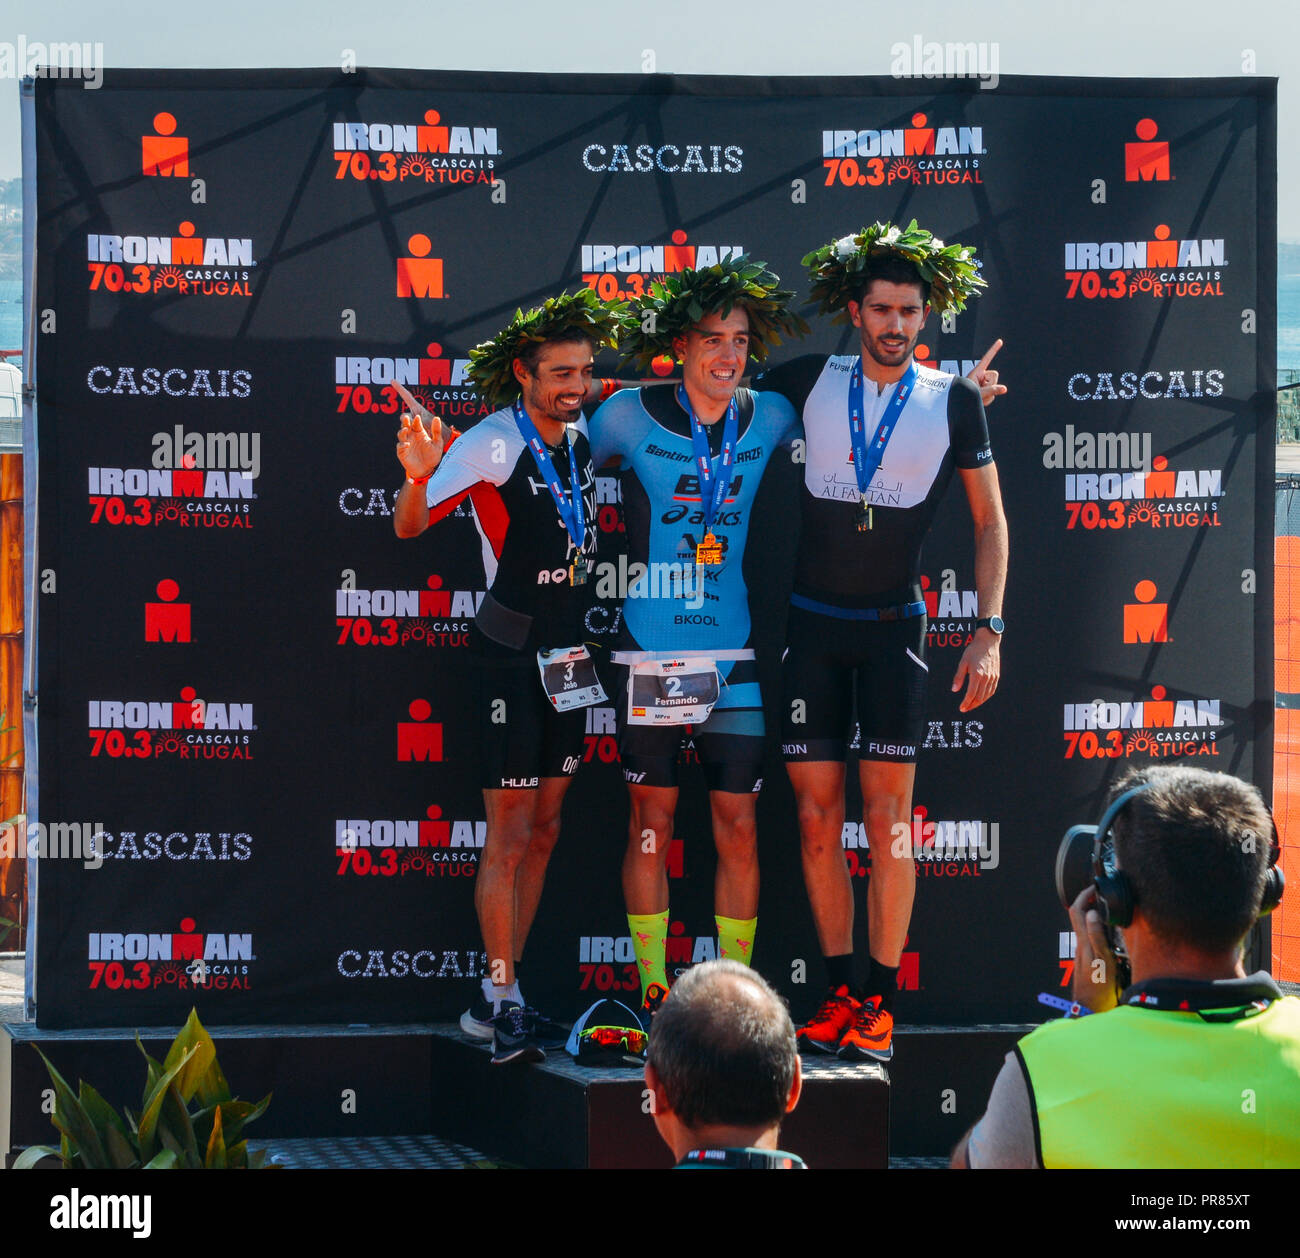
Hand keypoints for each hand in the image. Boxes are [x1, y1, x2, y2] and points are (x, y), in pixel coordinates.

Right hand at [394, 384, 443, 479]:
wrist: (428, 469)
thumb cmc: (433, 455)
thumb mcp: (438, 442)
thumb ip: (437, 430)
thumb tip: (436, 417)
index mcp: (419, 425)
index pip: (409, 409)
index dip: (401, 392)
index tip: (393, 381)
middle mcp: (411, 431)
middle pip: (404, 419)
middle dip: (405, 418)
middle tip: (409, 420)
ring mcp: (406, 440)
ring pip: (401, 431)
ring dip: (403, 430)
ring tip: (407, 431)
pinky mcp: (402, 450)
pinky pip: (400, 445)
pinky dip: (402, 444)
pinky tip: (407, 445)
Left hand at [951, 630, 999, 711]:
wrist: (988, 642)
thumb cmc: (974, 650)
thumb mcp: (963, 662)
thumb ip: (958, 677)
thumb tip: (954, 690)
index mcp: (977, 674)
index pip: (971, 694)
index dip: (966, 703)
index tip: (961, 708)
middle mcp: (986, 677)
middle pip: (979, 697)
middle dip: (971, 705)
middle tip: (965, 708)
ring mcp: (993, 677)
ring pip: (986, 695)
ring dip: (979, 702)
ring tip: (971, 705)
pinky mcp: (996, 676)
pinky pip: (992, 690)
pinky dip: (986, 697)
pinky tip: (981, 698)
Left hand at [967, 339, 1005, 406]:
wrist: (959, 404)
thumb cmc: (964, 396)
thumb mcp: (977, 393)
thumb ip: (991, 390)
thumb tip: (1004, 389)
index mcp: (977, 372)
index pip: (987, 358)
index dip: (994, 350)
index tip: (1000, 341)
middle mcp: (982, 375)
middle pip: (995, 375)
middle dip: (990, 384)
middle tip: (979, 391)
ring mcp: (984, 382)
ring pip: (996, 385)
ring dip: (988, 394)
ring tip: (978, 396)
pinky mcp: (986, 389)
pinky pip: (994, 393)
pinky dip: (988, 399)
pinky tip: (981, 400)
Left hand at [1067, 885, 1119, 1011]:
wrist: (1090, 1009)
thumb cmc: (1099, 988)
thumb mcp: (1102, 961)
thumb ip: (1097, 937)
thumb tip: (1091, 913)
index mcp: (1084, 941)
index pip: (1077, 910)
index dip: (1084, 894)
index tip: (1096, 886)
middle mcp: (1081, 944)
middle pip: (1078, 914)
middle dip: (1088, 900)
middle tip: (1103, 893)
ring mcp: (1083, 951)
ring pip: (1085, 925)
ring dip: (1093, 912)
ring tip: (1109, 907)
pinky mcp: (1088, 959)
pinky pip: (1090, 936)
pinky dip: (1098, 927)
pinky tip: (1109, 930)